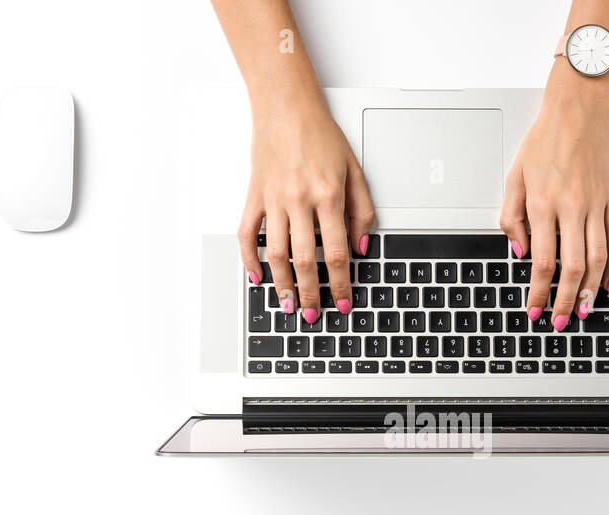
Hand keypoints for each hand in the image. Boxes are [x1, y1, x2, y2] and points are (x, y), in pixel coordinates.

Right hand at [239, 99, 374, 322]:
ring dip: (282, 285)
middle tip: (314, 315)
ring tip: (289, 305)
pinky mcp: (254, 195)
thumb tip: (362, 248)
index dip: (340, 284)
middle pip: (304, 261)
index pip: (336, 253)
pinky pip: (246, 233)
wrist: (286, 105)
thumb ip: (362, 212)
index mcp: (328, 195)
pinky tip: (256, 276)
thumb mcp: (354, 171)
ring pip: (275, 253)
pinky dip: (248, 258)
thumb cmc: (321, 134)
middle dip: (311, 294)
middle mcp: (300, 200)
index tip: (342, 302)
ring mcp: (273, 199)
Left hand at [500, 60, 608, 331]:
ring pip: (598, 259)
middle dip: (565, 301)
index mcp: (543, 204)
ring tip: (584, 310)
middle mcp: (572, 207)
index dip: (538, 291)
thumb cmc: (544, 141)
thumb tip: (517, 253)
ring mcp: (596, 204)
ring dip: (591, 290)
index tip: (534, 309)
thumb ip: (511, 219)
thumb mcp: (513, 178)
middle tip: (560, 321)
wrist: (578, 110)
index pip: (541, 261)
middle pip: (573, 268)